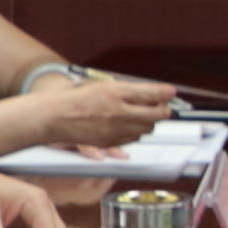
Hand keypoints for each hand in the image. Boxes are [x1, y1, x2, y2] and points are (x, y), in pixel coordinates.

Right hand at [23, 65, 178, 151]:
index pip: (151, 94)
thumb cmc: (80, 97)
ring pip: (146, 129)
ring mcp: (114, 129)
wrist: (56, 116)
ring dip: (150, 121)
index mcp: (116, 93)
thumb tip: (158, 93)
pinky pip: (133, 139)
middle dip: (162, 110)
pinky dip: (137, 131)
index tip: (171, 91)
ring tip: (146, 114)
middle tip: (162, 104)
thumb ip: (132, 90)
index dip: (165, 92)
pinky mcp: (110, 142)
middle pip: (154, 115)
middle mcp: (117, 112)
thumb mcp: (107, 86)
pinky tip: (131, 124)